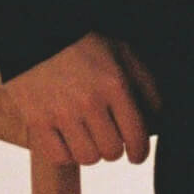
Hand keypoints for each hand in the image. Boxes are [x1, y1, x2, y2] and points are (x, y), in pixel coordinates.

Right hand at [7, 30, 155, 168]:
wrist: (37, 35)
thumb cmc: (82, 44)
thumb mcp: (121, 52)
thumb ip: (145, 84)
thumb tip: (157, 117)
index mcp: (113, 83)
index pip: (136, 136)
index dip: (140, 152)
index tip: (136, 154)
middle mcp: (88, 101)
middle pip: (111, 151)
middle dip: (114, 146)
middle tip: (108, 136)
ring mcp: (60, 113)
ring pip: (87, 158)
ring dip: (91, 150)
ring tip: (88, 135)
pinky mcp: (36, 121)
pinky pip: (60, 157)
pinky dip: (67, 153)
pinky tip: (69, 138)